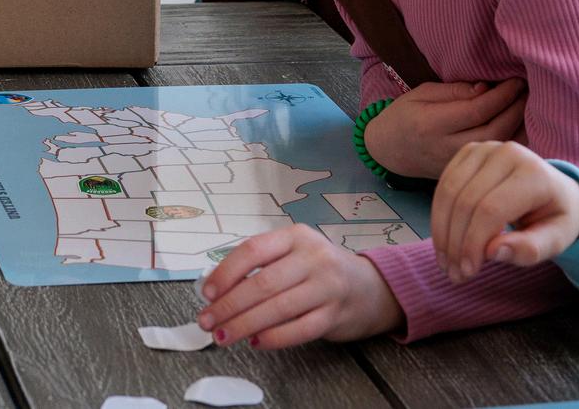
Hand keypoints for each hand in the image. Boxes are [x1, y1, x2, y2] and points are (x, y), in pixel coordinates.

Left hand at [195, 224, 402, 348]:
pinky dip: (274, 338)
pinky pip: (299, 330)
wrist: (371, 288)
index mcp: (296, 236)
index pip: (252, 251)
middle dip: (229, 305)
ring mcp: (327, 287)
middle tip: (207, 322)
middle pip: (262, 283)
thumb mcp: (295, 253)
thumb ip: (263, 264)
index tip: (206, 293)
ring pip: (278, 308)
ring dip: (245, 325)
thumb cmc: (321, 269)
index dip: (225, 273)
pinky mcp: (335, 315)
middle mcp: (313, 257)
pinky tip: (256, 342)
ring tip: (224, 336)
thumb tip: (217, 288)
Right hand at [364, 78, 526, 178]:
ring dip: (520, 126)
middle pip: (494, 130)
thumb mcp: (421, 93)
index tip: (517, 80)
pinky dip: (514, 141)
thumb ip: (453, 91)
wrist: (389, 151)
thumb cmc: (404, 116)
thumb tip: (486, 88)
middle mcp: (447, 147)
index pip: (477, 110)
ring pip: (499, 146)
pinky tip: (523, 126)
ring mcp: (458, 163)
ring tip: (530, 106)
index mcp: (432, 124)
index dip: (502, 95)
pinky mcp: (466, 172)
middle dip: (516, 109)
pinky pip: (496, 156)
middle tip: (530, 90)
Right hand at [430, 141, 578, 282]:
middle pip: (466, 201)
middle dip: (455, 242)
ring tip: (446, 262)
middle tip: (454, 273)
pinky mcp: (468, 152)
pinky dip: (439, 216)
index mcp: (533, 173)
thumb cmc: (555, 218)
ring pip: (449, 192)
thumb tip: (493, 252)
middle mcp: (506, 153)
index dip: (473, 242)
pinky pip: (444, 185)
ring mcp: (484, 148)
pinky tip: (444, 240)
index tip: (468, 272)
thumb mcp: (556, 240)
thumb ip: (530, 249)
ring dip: (441, 231)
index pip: (491, 209)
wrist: (555, 190)